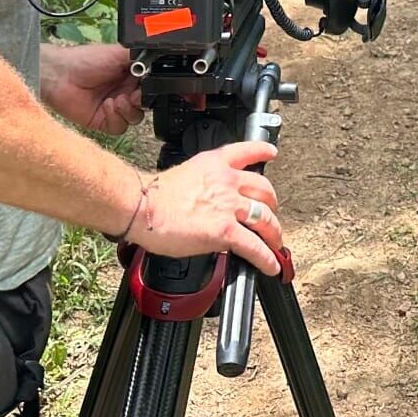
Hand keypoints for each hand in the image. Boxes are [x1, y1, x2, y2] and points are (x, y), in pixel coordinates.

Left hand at [41, 43, 144, 134]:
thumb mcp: (119, 53)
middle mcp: (125, 92)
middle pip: (147, 105)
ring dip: (129, 111)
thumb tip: (162, 57)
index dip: (154, 89)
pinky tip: (106, 107)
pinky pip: (119, 128)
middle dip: (142, 101)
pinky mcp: (103, 121)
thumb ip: (142, 56)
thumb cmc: (86, 60)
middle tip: (132, 95)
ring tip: (117, 100)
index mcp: (132, 76)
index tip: (149, 87)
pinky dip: (115, 118)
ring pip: (135, 118)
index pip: (152, 87)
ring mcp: (114, 108)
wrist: (60, 75)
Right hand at [133, 142, 284, 274]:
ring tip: (275, 243)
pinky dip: (266, 258)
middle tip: (270, 215)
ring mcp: (228, 206)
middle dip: (272, 204)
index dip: (263, 151)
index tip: (271, 153)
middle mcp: (227, 182)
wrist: (142, 206)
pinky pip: (254, 246)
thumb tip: (211, 199)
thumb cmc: (153, 195)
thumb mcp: (187, 173)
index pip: (247, 152)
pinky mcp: (225, 231)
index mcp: (216, 164)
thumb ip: (206, 182)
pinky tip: (271, 264)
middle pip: (264, 190)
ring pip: (265, 218)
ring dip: (274, 233)